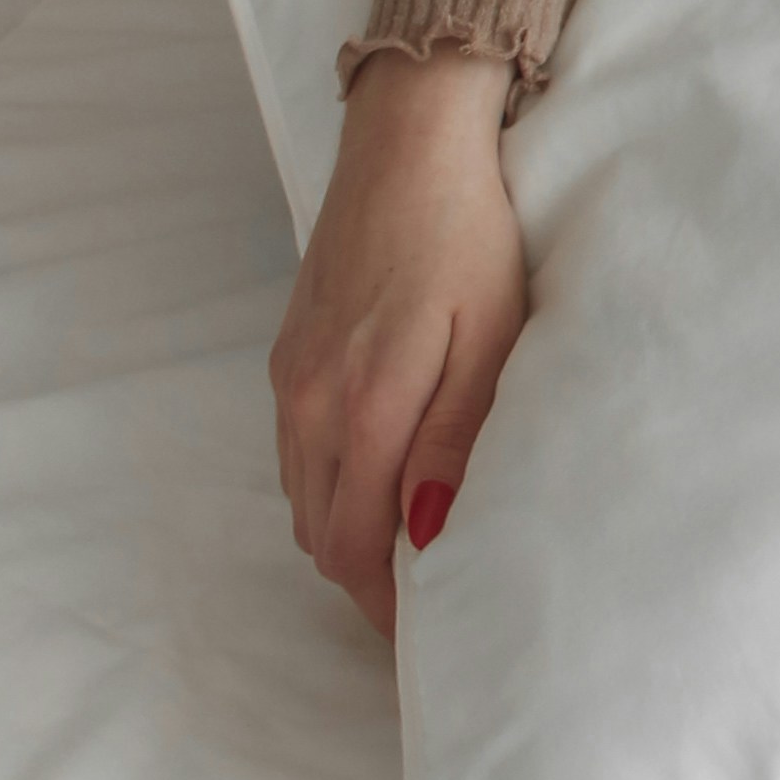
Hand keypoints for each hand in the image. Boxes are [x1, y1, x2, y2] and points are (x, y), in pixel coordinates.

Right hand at [270, 46, 527, 641]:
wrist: (407, 141)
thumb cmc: (468, 233)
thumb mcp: (492, 335)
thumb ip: (454, 439)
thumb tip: (428, 535)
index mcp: (365, 406)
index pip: (358, 550)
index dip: (389, 608)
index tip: (432, 638)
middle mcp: (311, 402)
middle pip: (322, 539)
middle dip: (368, 587)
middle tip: (428, 611)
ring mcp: (292, 379)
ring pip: (303, 501)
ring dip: (346, 539)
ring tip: (408, 557)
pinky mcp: (287, 355)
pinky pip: (296, 455)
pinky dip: (329, 489)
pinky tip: (377, 482)